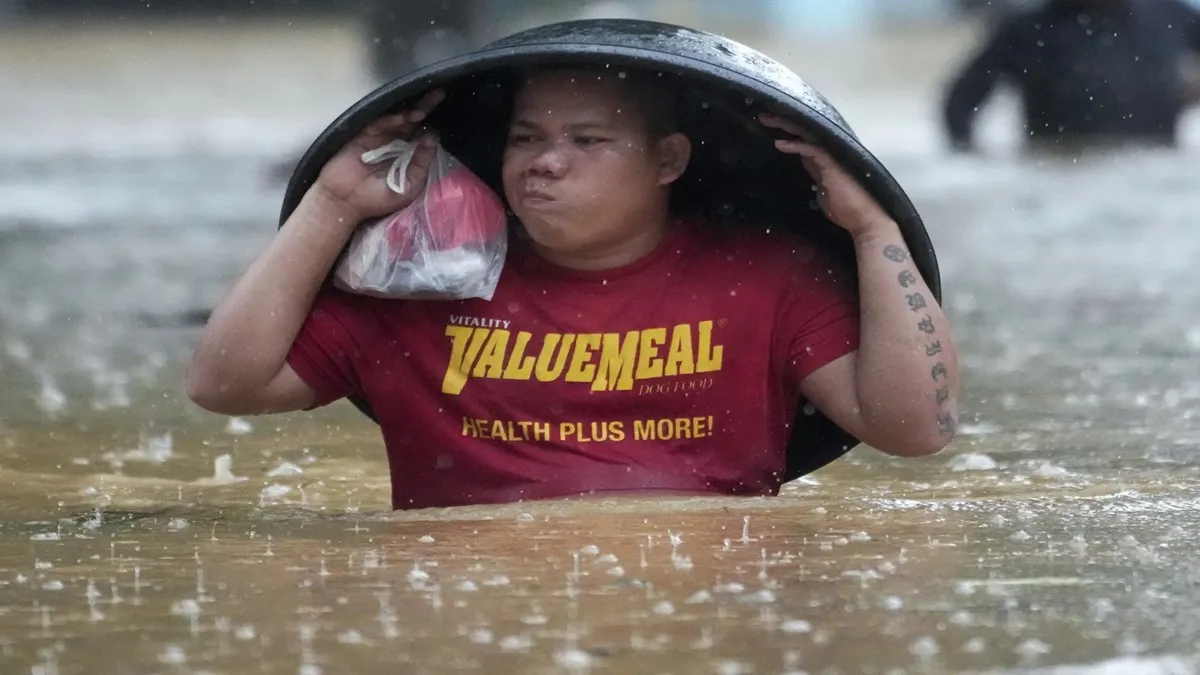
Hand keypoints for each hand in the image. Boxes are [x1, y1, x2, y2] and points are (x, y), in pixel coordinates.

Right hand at [314, 88, 446, 221]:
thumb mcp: (409, 186)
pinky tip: (402, 118)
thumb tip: (432, 138)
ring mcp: (380, 137)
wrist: (345, 203)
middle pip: (414, 120)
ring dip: (411, 113)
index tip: (446, 113)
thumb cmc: (377, 199)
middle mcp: (395, 142)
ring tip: (421, 112)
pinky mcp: (363, 134)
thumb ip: (421, 163)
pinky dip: (390, 119)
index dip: (433, 124)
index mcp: (408, 154)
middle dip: (426, 106)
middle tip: (439, 93)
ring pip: (398, 119)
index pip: (423, 134)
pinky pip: (379, 122)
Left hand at [759, 113, 891, 236]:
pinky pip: (811, 149)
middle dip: (783, 122)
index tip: (769, 126)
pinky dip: (795, 145)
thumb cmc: (846, 208)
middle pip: (803, 131)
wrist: (864, 220)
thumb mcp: (823, 190)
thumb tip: (807, 167)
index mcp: (824, 159)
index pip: (804, 139)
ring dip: (786, 126)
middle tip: (763, 116)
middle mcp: (828, 153)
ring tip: (767, 120)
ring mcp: (831, 157)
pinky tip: (779, 143)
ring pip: (807, 134)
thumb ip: (815, 175)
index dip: (787, 131)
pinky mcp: (832, 165)